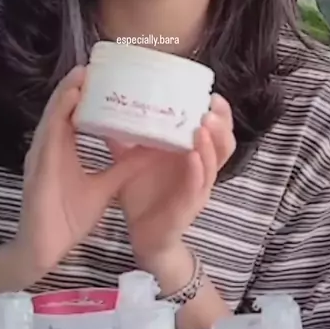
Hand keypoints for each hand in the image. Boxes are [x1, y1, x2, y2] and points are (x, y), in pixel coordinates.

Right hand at [11, 66, 147, 280]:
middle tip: (93, 64)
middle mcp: (49, 147)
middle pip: (61, 108)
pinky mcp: (39, 166)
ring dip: (66, 92)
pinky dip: (59, 112)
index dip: (83, 93)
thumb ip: (125, 168)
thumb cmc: (67, 219)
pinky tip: (71, 96)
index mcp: (62, 150)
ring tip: (82, 72)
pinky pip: (49, 133)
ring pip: (53, 114)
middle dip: (75, 85)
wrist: (43, 250)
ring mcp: (40, 155)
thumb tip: (153, 150)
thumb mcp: (105, 187)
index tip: (101, 74)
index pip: (72, 114)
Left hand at [112, 94, 234, 264]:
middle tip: (210, 106)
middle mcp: (200, 170)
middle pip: (224, 144)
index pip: (214, 130)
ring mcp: (197, 189)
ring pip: (215, 164)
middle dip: (222, 124)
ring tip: (203, 127)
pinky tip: (193, 157)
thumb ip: (124, 138)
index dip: (219, 113)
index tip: (211, 94)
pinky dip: (197, 171)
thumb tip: (105, 109)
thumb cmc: (143, 194)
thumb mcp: (132, 160)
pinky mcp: (187, 208)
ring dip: (212, 144)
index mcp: (191, 154)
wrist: (141, 235)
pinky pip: (197, 187)